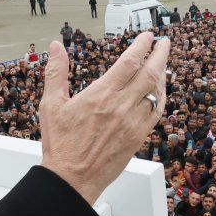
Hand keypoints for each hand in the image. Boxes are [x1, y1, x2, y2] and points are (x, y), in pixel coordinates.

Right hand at [40, 33, 169, 204]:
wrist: (72, 178)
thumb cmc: (61, 144)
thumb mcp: (51, 104)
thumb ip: (56, 72)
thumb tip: (56, 47)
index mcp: (100, 95)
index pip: (129, 62)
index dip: (142, 46)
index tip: (147, 37)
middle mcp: (120, 106)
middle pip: (150, 73)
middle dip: (160, 54)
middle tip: (164, 43)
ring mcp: (132, 122)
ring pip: (157, 92)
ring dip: (163, 74)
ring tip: (163, 62)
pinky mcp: (138, 137)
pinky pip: (156, 112)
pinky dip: (161, 97)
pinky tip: (160, 91)